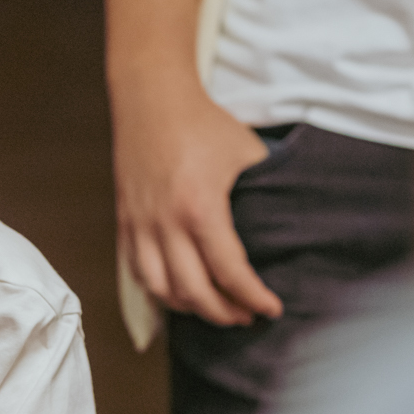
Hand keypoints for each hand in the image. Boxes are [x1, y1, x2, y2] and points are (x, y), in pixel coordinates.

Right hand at [112, 75, 283, 324]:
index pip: (230, 272)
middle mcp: (165, 223)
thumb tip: (288, 219)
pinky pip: (137, 272)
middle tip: (245, 316)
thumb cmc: (201, 122)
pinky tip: (179, 292)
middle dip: (224, 313)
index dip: (253, 297)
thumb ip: (265, 190)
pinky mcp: (125, 221)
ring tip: (214, 307)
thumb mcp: (248, 152)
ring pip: (160, 290)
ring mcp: (140, 225)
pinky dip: (159, 290)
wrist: (151, 97)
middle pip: (194, 292)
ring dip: (190, 308)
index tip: (270, 308)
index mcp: (200, 208)